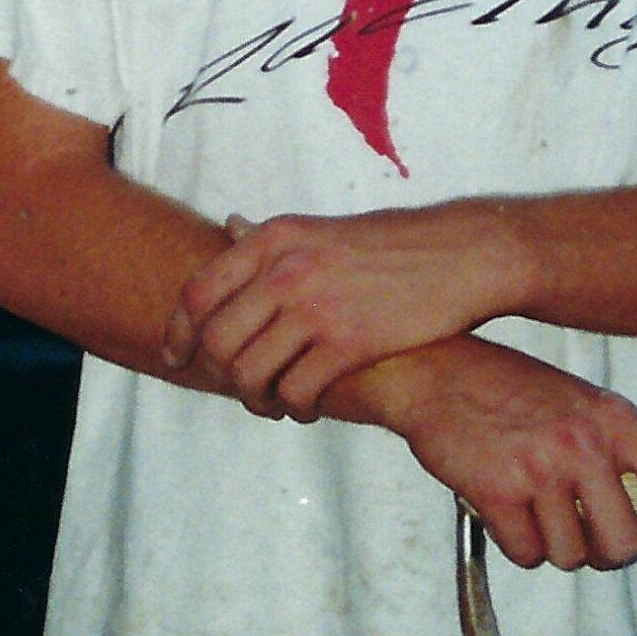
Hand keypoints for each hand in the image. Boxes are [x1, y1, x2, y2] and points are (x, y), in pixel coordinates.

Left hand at [164, 205, 526, 420]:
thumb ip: (272, 239)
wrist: (460, 254)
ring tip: (273, 403)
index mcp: (273, 239)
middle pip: (217, 340)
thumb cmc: (392, 244)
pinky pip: (298, 390)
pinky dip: (296, 408)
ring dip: (256, 398)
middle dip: (219, 374)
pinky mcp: (349, 342)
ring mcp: (316, 306)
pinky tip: (307, 407)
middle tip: (238, 387)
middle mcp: (285, 270)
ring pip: (251, 372)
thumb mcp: (320, 228)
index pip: (198, 293)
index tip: (176, 355)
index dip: (178, 331)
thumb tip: (230, 229)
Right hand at [367, 338, 636, 585]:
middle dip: (601, 549)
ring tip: (529, 502)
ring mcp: (541, 468)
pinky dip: (516, 543)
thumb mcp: (581, 403)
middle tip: (576, 525)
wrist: (433, 370)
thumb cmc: (507, 388)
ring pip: (571, 557)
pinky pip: (527, 556)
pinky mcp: (498, 492)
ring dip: (551, 543)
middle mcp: (585, 444)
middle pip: (624, 545)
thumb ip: (620, 451)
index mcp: (616, 420)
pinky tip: (503, 507)